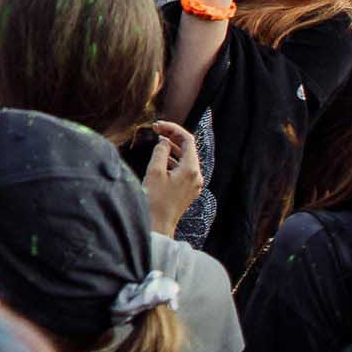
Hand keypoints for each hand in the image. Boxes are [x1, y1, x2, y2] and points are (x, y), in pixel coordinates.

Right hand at [142, 120, 204, 236]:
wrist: (158, 225)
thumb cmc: (155, 200)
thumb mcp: (154, 171)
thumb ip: (160, 152)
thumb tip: (164, 142)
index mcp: (190, 169)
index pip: (187, 140)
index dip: (172, 129)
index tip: (157, 126)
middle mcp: (196, 176)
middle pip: (188, 148)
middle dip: (172, 137)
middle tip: (156, 131)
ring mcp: (193, 184)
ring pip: (185, 159)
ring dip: (172, 148)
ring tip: (158, 143)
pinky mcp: (188, 190)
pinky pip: (184, 169)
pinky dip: (173, 161)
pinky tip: (162, 160)